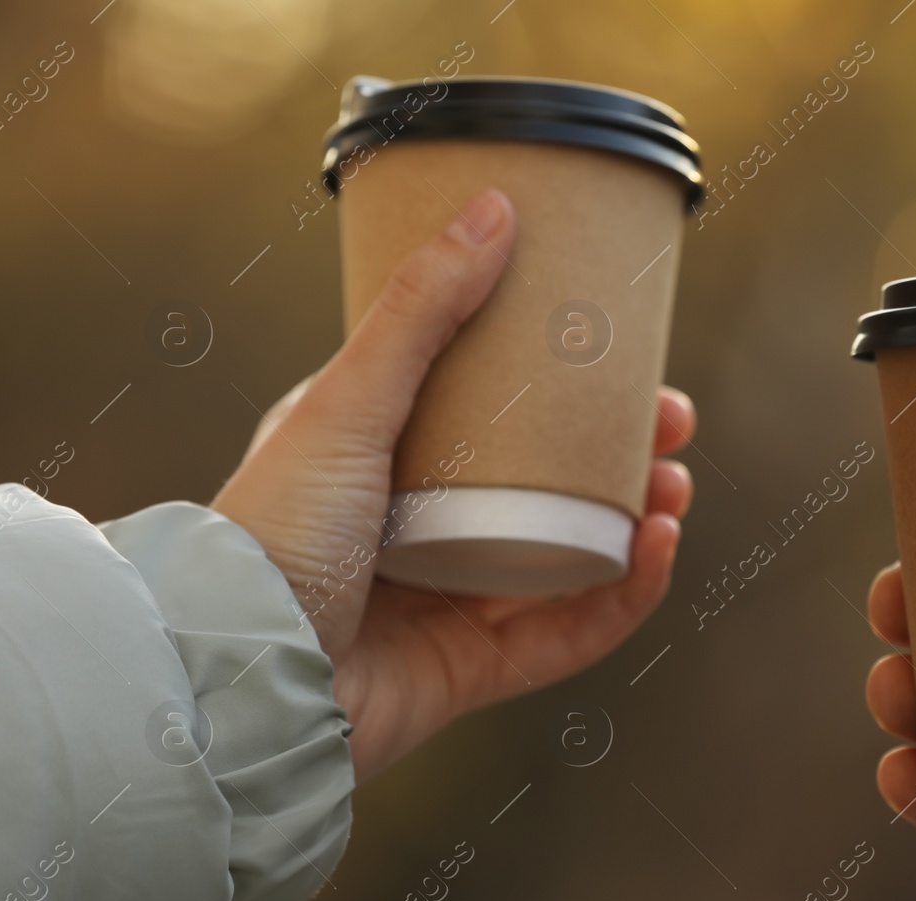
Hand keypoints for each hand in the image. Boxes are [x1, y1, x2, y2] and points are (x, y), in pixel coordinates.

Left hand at [212, 188, 694, 780]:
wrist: (241, 678)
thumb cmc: (271, 536)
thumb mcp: (347, 403)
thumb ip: (422, 312)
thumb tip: (493, 208)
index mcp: (382, 460)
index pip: (491, 409)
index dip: (563, 384)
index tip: (622, 356)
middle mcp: (421, 528)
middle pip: (548, 484)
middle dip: (621, 452)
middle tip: (671, 422)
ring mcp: (451, 600)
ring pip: (571, 556)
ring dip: (635, 520)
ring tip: (674, 487)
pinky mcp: (476, 667)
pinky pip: (570, 631)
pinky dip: (624, 595)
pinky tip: (656, 549)